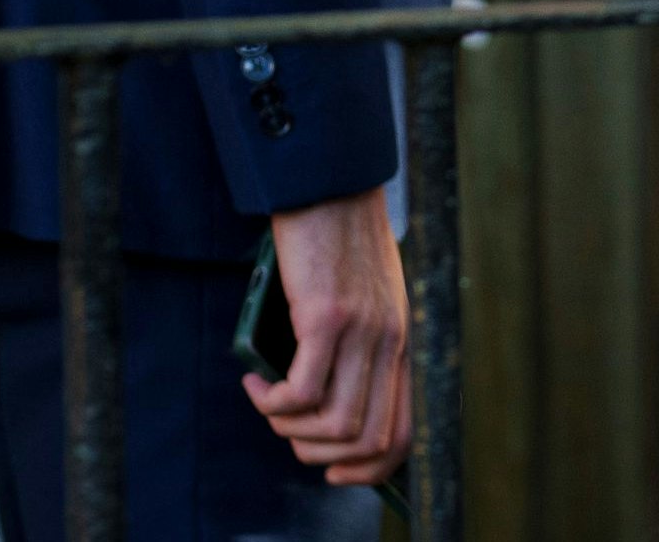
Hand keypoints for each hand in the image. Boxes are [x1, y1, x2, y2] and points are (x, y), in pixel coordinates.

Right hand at [240, 188, 408, 484]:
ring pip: (336, 424)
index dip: (369, 470)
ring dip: (291, 429)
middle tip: (288, 432)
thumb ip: (352, 347)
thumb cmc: (337, 243)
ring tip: (268, 402)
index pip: (403, 433)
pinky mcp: (327, 317)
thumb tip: (317, 402)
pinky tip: (256, 381)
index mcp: (400, 343)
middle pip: (370, 441)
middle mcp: (389, 343)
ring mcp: (362, 332)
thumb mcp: (360, 300)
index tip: (332, 471)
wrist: (330, 188)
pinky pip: (303, 390)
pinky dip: (273, 400)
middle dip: (321, 457)